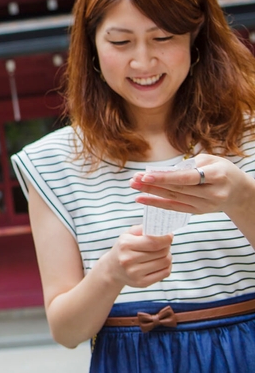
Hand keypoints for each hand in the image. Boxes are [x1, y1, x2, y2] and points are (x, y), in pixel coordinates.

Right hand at [103, 225, 172, 287]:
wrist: (112, 269)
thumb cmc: (124, 249)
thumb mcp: (127, 235)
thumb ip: (142, 229)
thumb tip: (161, 229)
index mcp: (125, 245)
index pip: (153, 242)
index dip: (166, 239)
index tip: (170, 235)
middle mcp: (128, 260)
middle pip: (162, 252)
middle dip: (167, 246)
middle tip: (164, 244)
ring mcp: (135, 273)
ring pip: (165, 262)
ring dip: (168, 256)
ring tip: (162, 253)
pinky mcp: (142, 283)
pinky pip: (165, 273)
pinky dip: (167, 266)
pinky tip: (161, 263)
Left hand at [131, 154, 253, 215]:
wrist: (239, 192)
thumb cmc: (222, 171)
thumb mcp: (212, 160)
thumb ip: (189, 164)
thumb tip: (164, 171)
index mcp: (217, 176)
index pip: (187, 178)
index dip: (165, 177)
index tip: (145, 175)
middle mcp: (213, 193)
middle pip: (178, 189)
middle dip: (153, 185)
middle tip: (133, 180)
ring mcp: (206, 205)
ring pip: (174, 199)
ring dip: (151, 193)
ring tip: (134, 186)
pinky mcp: (198, 212)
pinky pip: (174, 208)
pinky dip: (156, 203)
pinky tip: (141, 199)